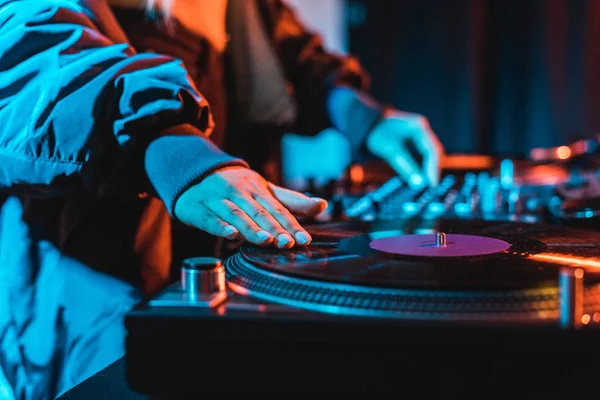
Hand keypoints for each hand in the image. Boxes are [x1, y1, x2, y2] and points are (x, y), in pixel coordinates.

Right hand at [174, 167, 327, 247]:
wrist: (196, 173)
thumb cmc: (238, 187)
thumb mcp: (266, 190)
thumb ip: (292, 201)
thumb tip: (323, 205)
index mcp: (257, 189)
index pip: (278, 209)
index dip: (291, 225)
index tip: (303, 240)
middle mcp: (238, 192)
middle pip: (259, 213)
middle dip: (274, 228)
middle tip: (288, 243)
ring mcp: (216, 198)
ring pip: (235, 214)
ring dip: (250, 228)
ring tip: (264, 240)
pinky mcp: (196, 207)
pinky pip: (209, 218)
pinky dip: (219, 226)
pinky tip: (230, 235)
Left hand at [366, 109, 443, 186]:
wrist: (363, 123)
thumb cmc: (375, 133)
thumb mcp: (390, 151)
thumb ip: (406, 167)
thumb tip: (419, 183)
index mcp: (419, 127)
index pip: (432, 151)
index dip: (432, 169)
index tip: (431, 184)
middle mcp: (421, 128)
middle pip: (432, 152)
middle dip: (432, 169)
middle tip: (430, 186)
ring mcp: (417, 132)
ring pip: (428, 153)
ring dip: (427, 167)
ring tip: (426, 183)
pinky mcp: (411, 138)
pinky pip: (421, 153)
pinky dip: (421, 164)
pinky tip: (419, 175)